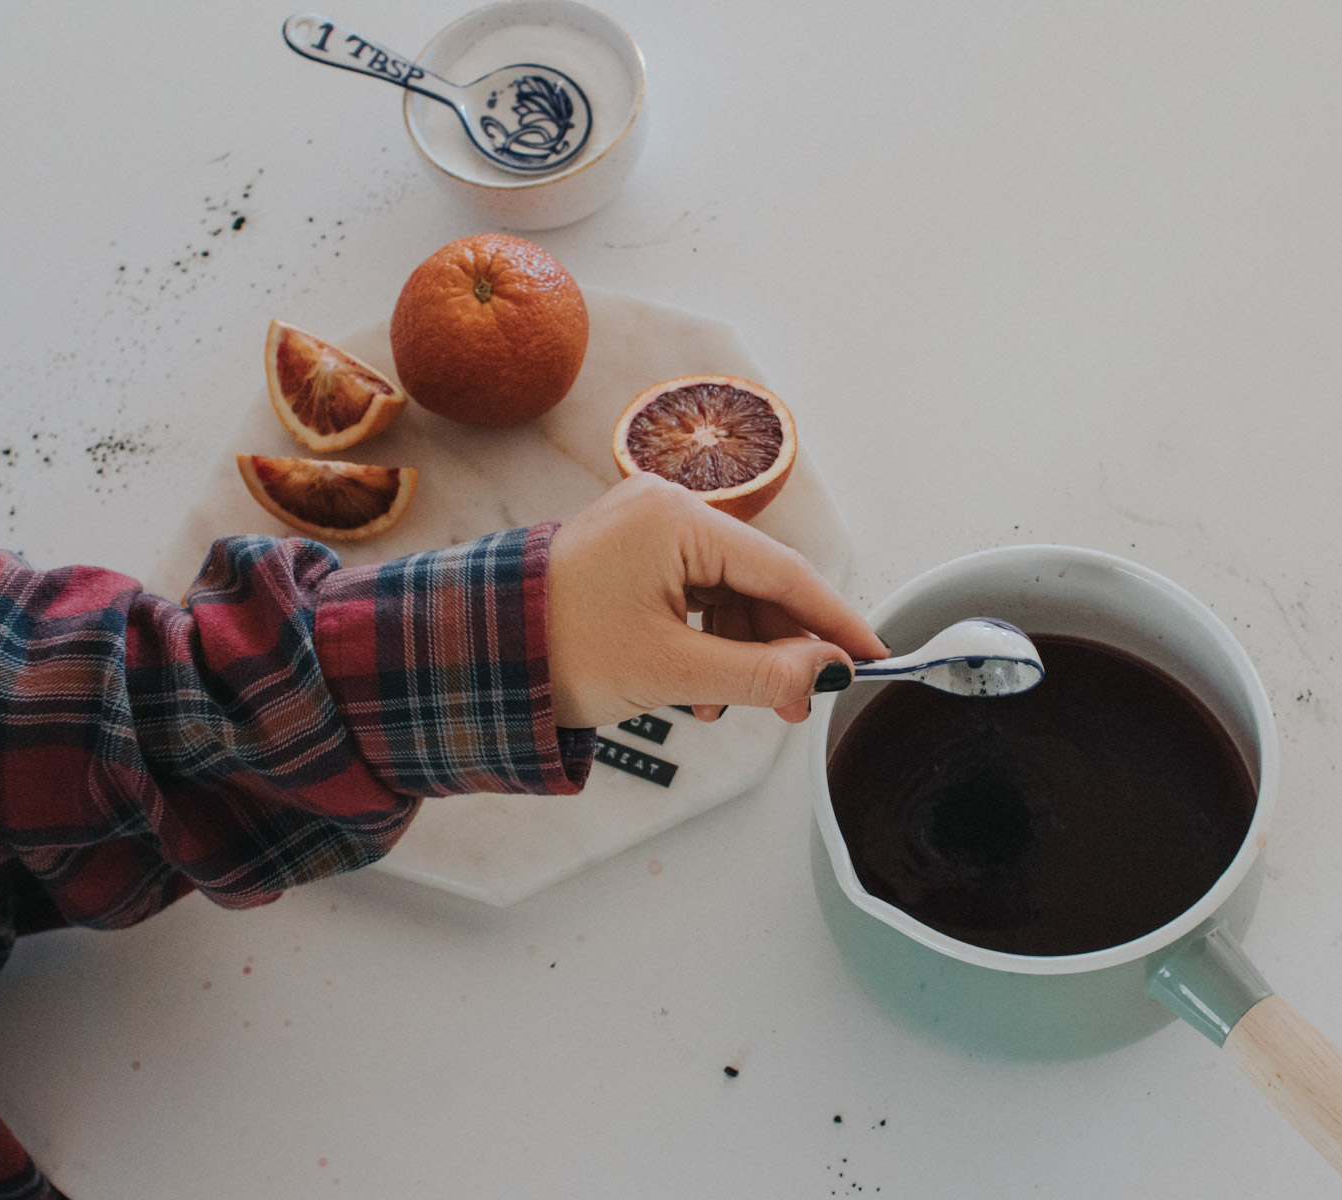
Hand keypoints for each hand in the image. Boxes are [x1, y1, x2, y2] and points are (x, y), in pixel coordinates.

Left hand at [545, 475, 886, 727]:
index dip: (833, 619)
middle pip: (757, 583)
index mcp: (676, 519)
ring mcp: (645, 532)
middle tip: (801, 703)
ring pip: (727, 595)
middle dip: (781, 648)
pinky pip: (692, 597)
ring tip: (733, 705)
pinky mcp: (630, 558)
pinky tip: (700, 690)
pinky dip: (706, 643)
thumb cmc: (555, 651)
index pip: (782, 571)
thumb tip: (828, 672)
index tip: (871, 653)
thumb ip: (762, 672)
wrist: (470, 659)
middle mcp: (664, 511)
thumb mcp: (672, 670)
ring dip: (742, 653)